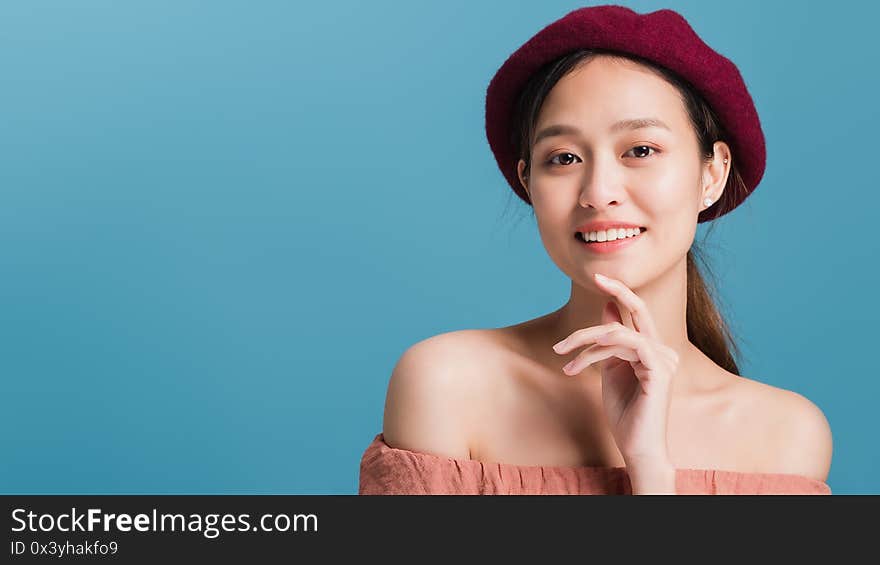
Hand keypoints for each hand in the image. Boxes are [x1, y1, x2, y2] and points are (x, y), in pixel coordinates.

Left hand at [552, 273, 679, 465]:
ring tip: (565, 359)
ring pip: (620, 332)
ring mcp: (665, 360)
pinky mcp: (660, 371)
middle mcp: (663, 351)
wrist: (636, 446)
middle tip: (596, 277)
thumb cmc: (624, 412)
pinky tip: (584, 357)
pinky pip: (629, 345)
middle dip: (618, 290)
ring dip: (586, 341)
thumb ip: (609, 341)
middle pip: (638, 311)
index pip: (638, 313)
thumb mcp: (610, 369)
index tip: (599, 278)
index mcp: (652, 349)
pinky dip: (604, 347)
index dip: (621, 293)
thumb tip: (608, 308)